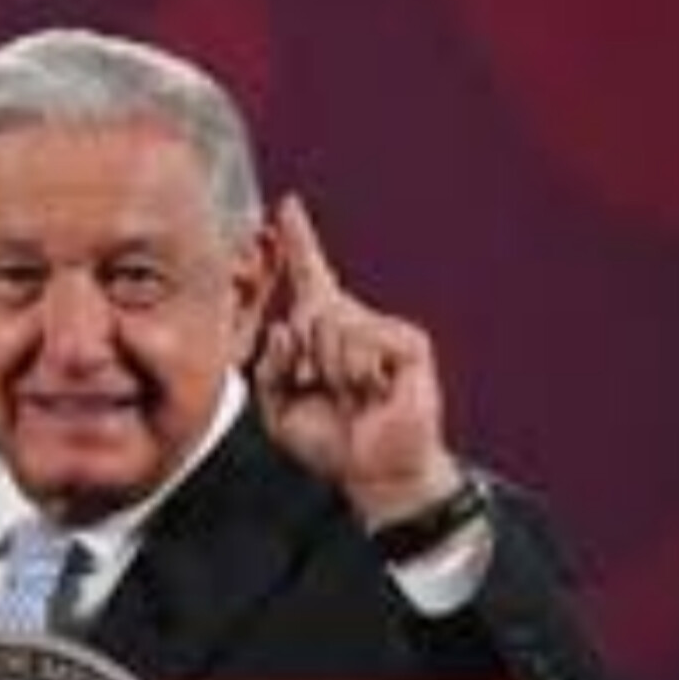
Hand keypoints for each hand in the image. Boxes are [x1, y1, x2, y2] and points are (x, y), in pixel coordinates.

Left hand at [254, 196, 462, 526]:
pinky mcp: (410, 344)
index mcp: (321, 332)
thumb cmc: (329, 440)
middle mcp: (353, 322)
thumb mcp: (277, 408)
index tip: (285, 207)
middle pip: (308, 308)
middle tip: (324, 391)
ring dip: (328, 371)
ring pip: (330, 326)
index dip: (298, 242)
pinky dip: (356, 372)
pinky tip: (372, 392)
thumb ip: (268, 367)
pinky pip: (362, 340)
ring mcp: (384, 330)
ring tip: (352, 396)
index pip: (309, 277)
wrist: (374, 472)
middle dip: (301, 358)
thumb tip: (286, 327)